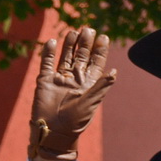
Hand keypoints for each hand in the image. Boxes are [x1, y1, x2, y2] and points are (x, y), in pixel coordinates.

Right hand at [30, 27, 116, 160]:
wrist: (54, 131)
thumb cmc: (76, 121)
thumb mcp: (91, 102)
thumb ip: (102, 85)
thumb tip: (115, 71)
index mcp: (89, 83)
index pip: (96, 63)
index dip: (100, 50)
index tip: (103, 37)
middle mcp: (76, 79)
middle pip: (81, 56)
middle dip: (85, 43)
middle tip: (89, 29)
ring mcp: (60, 78)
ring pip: (65, 56)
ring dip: (69, 44)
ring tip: (74, 31)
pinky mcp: (45, 80)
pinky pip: (47, 63)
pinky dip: (49, 52)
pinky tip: (53, 41)